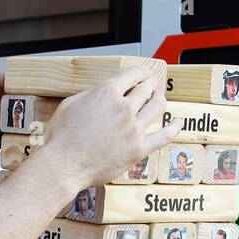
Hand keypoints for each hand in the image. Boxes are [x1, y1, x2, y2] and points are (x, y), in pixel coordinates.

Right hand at [42, 62, 182, 188]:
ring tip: (159, 99)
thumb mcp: (70, 104)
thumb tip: (103, 92)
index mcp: (107, 92)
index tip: (143, 74)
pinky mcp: (139, 148)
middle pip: (147, 88)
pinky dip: (174, 127)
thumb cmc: (61, 138)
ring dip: (160, 99)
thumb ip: (91, 94)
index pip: (133, 74)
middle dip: (150, 84)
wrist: (63, 166)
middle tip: (151, 85)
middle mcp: (124, 107)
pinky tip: (177, 122)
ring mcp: (134, 128)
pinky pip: (165, 135)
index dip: (141, 72)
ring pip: (158, 106)